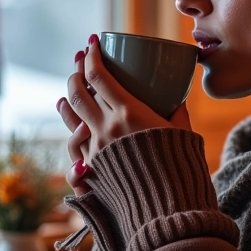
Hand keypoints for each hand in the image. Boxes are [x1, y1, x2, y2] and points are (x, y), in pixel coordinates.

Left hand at [57, 34, 191, 173]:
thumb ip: (176, 111)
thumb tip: (177, 97)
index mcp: (129, 112)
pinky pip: (74, 139)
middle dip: (76, 70)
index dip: (91, 55)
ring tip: (70, 85)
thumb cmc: (180, 168)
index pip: (98, 75)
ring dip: (68, 95)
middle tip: (81, 59)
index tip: (92, 42)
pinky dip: (70, 122)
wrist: (166, 208)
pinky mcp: (92, 167)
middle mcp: (106, 127)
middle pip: (78, 90)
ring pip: (71, 114)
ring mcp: (96, 148)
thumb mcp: (182, 132)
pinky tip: (69, 116)